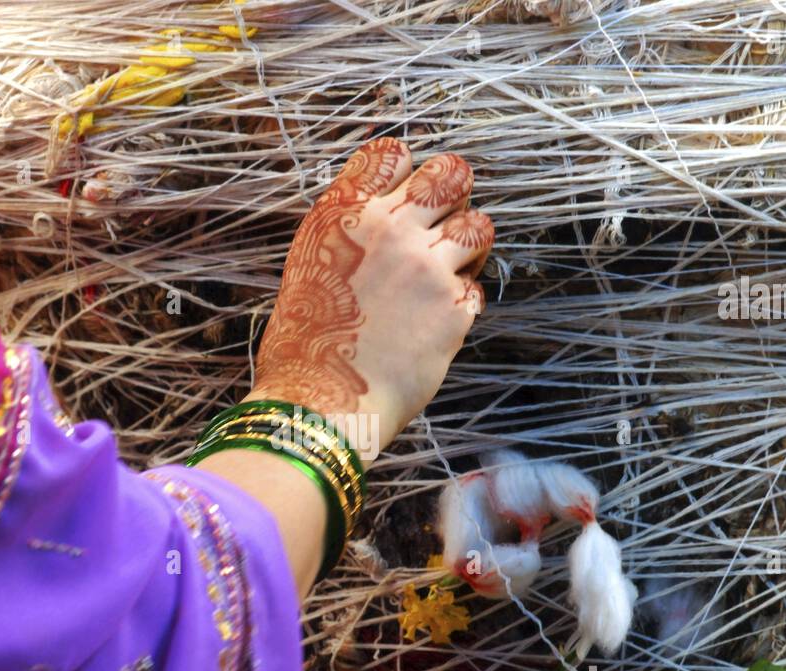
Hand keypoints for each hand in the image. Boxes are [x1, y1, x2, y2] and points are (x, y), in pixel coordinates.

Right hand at [248, 137, 492, 463]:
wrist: (321, 401)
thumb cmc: (306, 343)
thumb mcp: (311, 264)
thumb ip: (351, 229)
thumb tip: (386, 209)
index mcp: (344, 214)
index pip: (394, 154)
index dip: (407, 172)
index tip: (406, 197)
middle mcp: (388, 230)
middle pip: (450, 174)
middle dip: (453, 194)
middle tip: (442, 225)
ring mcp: (425, 267)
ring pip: (478, 224)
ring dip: (468, 244)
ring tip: (450, 269)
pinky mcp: (453, 308)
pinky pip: (476, 286)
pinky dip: (461, 300)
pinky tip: (436, 320)